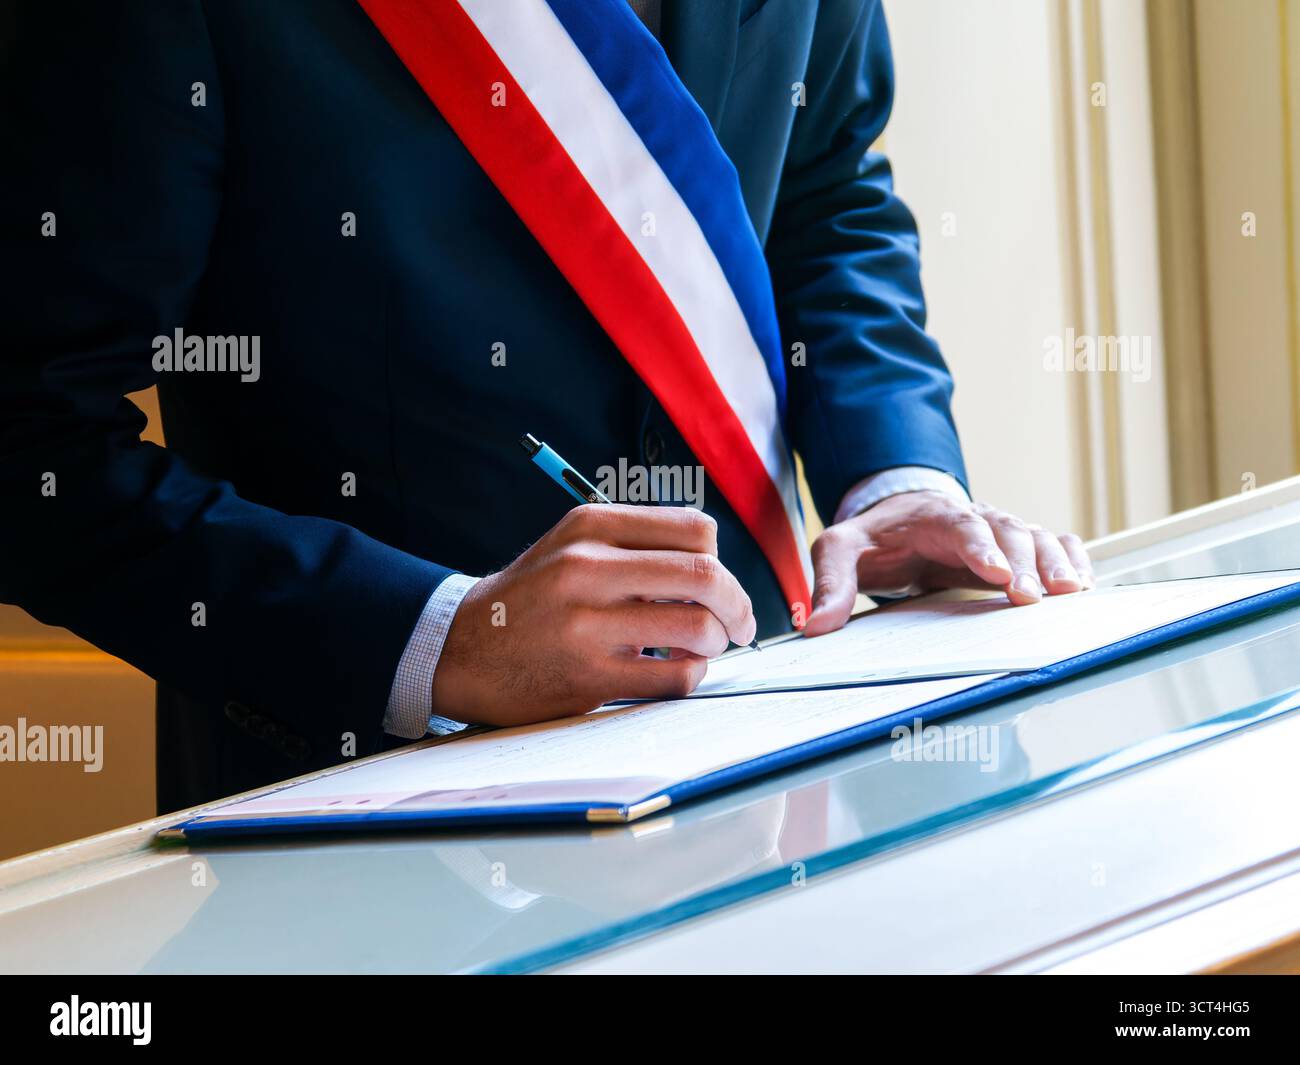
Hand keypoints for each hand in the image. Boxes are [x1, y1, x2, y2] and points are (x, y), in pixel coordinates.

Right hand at [431, 505, 756, 725]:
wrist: (463, 648)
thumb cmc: (534, 597)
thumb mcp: (573, 545)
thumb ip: (637, 545)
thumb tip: (715, 570)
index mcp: (591, 526)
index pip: (695, 529)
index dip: (722, 559)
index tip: (722, 583)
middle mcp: (588, 568)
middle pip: (705, 574)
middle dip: (739, 604)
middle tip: (742, 625)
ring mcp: (586, 624)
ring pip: (697, 627)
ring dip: (717, 642)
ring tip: (705, 649)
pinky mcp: (588, 676)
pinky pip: (673, 677)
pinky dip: (692, 676)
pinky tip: (679, 671)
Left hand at [804, 491, 1093, 636]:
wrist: (898, 520)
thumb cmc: (872, 540)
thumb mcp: (838, 551)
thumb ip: (830, 584)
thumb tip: (813, 627)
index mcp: (931, 516)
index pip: (960, 526)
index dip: (980, 548)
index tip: (993, 573)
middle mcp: (974, 518)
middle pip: (1007, 532)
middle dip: (1023, 563)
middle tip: (1033, 596)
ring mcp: (1000, 531)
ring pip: (1037, 538)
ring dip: (1056, 563)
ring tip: (1072, 593)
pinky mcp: (1016, 547)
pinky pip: (1053, 544)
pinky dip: (1073, 558)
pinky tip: (1086, 585)